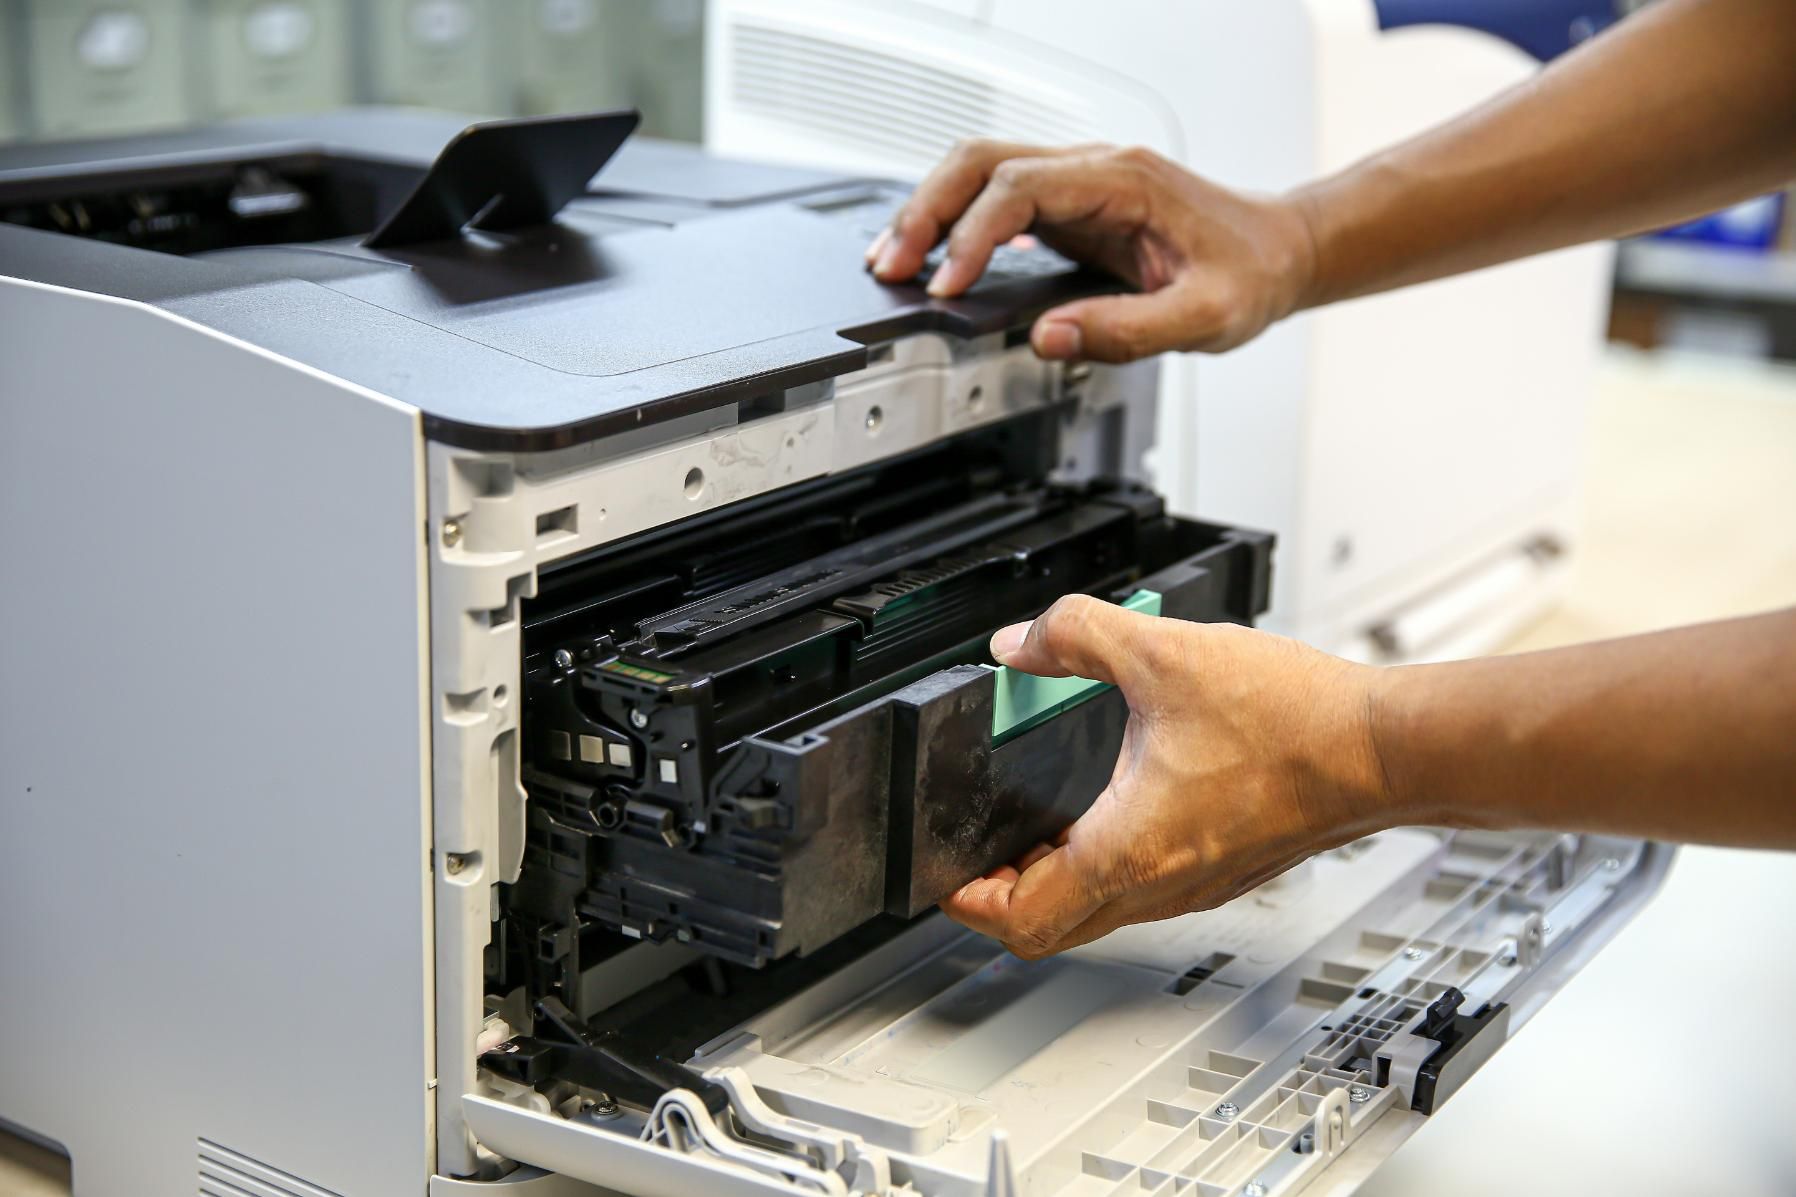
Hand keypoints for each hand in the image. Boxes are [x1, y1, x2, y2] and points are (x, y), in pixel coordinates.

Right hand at [866, 140, 1317, 361]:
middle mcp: (1095, 169)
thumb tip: (1047, 337)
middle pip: (982, 160)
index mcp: (1123, 181)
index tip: (947, 286)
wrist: (1279, 253)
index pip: (1020, 188)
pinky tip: (934, 256)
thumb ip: (1125, 330)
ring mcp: (1079, 183)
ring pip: (981, 170)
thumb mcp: (1202, 317)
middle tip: (890, 265)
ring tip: (893, 260)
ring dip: (931, 209)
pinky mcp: (1071, 206)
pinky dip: (955, 222)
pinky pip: (997, 196)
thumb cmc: (1249, 274)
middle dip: (926, 209)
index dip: (972, 236)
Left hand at [943, 595, 1397, 958]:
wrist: (1384, 749)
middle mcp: (1161, 885)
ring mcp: (1197, 885)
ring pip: (1100, 910)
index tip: (946, 871)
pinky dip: (1108, 862)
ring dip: (1058, 876)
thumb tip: (1021, 642)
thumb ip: (1075, 635)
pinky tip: (1116, 802)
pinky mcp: (1225, 870)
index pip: (1021, 919)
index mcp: (1129, 851)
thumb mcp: (1161, 653)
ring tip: (1041, 819)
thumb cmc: (1293, 723)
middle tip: (982, 845)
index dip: (968, 901)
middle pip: (1053, 926)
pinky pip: (1144, 889)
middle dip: (1005, 890)